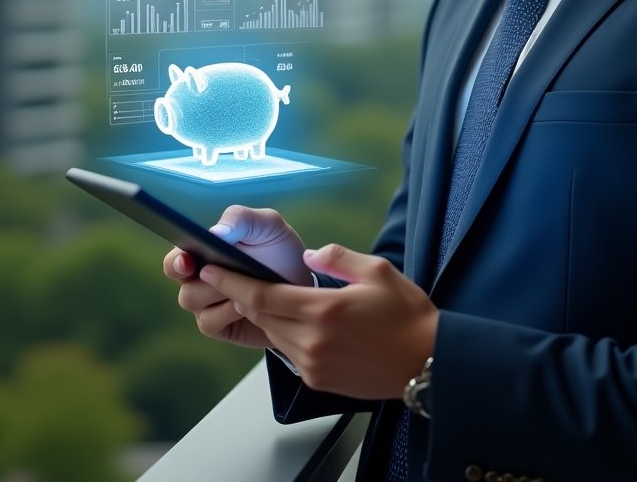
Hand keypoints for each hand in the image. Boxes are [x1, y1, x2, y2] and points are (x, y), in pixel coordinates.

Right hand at [163, 206, 311, 347]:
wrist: (302, 284)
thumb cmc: (279, 249)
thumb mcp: (267, 226)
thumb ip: (241, 219)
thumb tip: (215, 232)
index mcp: (204, 251)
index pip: (175, 258)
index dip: (175, 260)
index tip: (186, 260)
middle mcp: (199, 278)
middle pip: (180, 282)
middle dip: (194, 278)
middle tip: (212, 272)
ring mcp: (207, 303)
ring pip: (191, 301)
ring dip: (216, 291)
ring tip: (244, 285)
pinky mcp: (219, 326)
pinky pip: (209, 322)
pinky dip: (227, 311)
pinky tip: (246, 305)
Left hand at [198, 243, 438, 399]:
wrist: (427, 363)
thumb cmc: (407, 314)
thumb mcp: (377, 271)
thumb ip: (337, 258)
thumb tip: (309, 256)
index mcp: (324, 310)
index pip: (261, 296)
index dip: (231, 281)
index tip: (210, 268)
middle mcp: (312, 341)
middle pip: (261, 316)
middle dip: (242, 295)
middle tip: (229, 275)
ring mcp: (313, 365)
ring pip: (273, 335)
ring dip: (264, 315)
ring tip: (264, 294)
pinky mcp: (318, 381)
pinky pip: (289, 352)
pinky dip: (284, 333)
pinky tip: (295, 320)